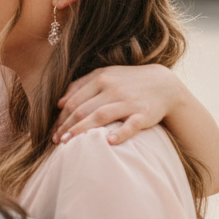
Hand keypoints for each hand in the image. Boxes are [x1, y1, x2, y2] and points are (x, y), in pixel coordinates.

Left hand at [53, 64, 180, 145]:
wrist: (165, 84)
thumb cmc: (127, 81)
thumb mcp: (104, 75)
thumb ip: (80, 85)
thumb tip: (59, 103)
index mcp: (100, 79)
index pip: (74, 101)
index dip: (61, 118)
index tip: (54, 131)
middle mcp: (112, 89)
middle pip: (83, 110)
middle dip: (66, 126)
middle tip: (57, 141)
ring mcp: (129, 101)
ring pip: (100, 116)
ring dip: (82, 130)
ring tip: (69, 143)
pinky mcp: (144, 113)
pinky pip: (131, 124)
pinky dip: (121, 133)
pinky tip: (109, 142)